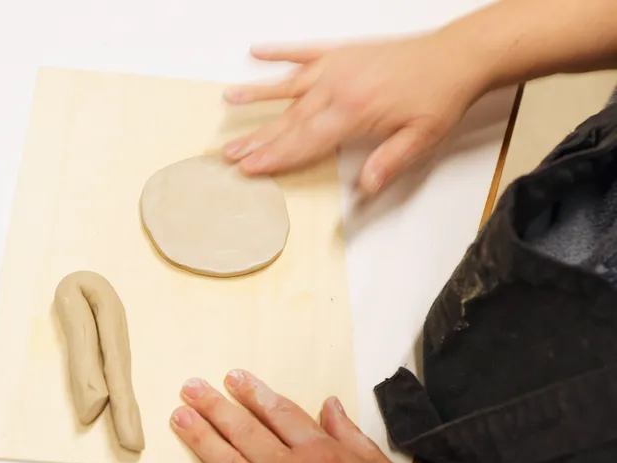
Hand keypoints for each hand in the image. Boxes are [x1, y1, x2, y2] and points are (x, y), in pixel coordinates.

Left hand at [170, 370, 425, 462]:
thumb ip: (351, 436)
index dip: (254, 393)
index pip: (280, 413)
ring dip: (201, 439)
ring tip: (180, 417)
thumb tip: (330, 406)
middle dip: (215, 407)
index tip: (233, 377)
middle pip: (246, 433)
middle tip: (191, 389)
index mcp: (323, 456)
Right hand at [222, 35, 486, 193]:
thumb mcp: (421, 138)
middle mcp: (339, 86)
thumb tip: (365, 189)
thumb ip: (389, 162)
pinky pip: (304, 52)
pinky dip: (280, 53)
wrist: (456, 55)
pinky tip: (258, 53)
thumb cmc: (439, 96)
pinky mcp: (343, 52)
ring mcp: (338, 66)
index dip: (275, 157)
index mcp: (355, 111)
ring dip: (258, 95)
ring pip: (289, 86)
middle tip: (229, 153)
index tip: (250, 168)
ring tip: (230, 101)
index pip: (305, 140)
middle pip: (289, 118)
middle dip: (258, 138)